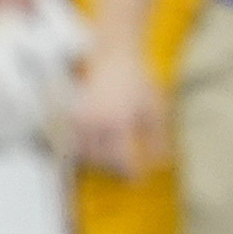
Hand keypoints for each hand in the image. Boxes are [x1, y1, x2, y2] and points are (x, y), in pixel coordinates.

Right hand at [68, 52, 168, 177]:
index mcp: (118, 122)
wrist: (114, 55)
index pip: (122, 160)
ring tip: (114, 156)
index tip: (138, 178)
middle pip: (102, 161)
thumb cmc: (138, 82)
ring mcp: (81, 119)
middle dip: (115, 167)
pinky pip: (76, 143)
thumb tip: (161, 165)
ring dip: (100, 160)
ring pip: (86, 154)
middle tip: (127, 168)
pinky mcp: (72, 116)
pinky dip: (87, 149)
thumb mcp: (156, 108)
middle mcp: (96, 122)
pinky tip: (100, 145)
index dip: (132, 173)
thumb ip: (159, 138)